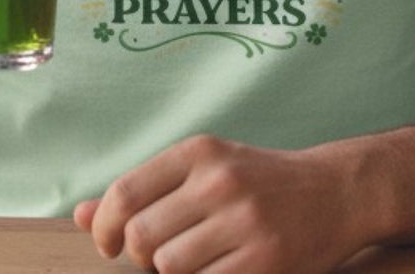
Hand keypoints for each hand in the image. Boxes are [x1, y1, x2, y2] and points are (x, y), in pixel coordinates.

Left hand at [74, 135, 357, 273]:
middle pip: (144, 237)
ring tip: (196, 261)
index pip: (125, 193)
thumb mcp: (202, 171)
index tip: (109, 244)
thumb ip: (142, 191)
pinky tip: (220, 269)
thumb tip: (79, 215)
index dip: (105, 227)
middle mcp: (219, 181)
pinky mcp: (265, 260)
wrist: (335, 191)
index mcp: (199, 152)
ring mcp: (244, 221)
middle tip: (160, 257)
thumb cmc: (258, 182)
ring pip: (170, 267)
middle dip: (141, 257)